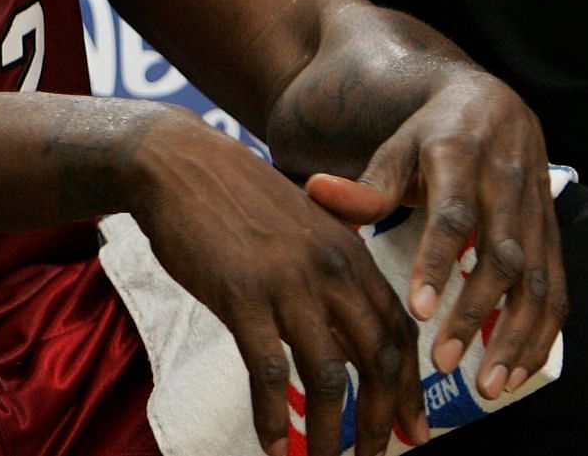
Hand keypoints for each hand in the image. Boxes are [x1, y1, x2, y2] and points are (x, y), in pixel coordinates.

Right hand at [130, 112, 426, 455]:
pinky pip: (269, 370)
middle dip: (384, 418)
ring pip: (329, 376)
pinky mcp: (240, 294)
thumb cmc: (231, 194)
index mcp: (349, 252)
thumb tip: (347, 332)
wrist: (175, 161)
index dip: (410, 386)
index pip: (397, 330)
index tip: (413, 428)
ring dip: (332, 431)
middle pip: (378, 359)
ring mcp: (286, 282)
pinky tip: (272, 442)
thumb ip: (330, 270)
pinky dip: (274, 415)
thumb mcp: (299, 223)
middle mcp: (329, 268)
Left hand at [306, 74, 564, 401]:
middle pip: (500, 258)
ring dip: (517, 338)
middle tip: (444, 361)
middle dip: (476, 314)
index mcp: (460, 158)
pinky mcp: (552, 237)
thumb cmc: (433, 135)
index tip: (418, 310)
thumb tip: (315, 192)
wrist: (493, 105)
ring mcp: (536, 214)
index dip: (438, 263)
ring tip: (488, 384)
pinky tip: (517, 369)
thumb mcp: (396, 148)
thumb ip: (366, 183)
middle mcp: (507, 186)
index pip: (451, 216)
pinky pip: (557, 292)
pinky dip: (542, 334)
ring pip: (538, 283)